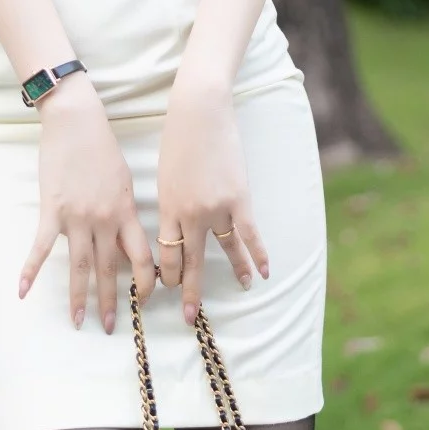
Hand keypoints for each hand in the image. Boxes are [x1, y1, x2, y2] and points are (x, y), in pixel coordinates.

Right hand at [17, 73, 156, 332]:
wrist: (76, 121)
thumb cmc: (102, 147)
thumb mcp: (124, 180)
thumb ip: (125, 211)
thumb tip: (126, 238)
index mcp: (126, 211)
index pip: (142, 256)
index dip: (146, 281)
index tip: (145, 300)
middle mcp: (104, 219)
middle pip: (109, 269)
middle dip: (111, 301)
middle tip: (111, 328)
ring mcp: (77, 217)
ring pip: (79, 266)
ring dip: (79, 297)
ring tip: (77, 322)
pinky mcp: (51, 210)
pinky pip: (41, 247)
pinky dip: (31, 269)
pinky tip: (22, 291)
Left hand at [156, 79, 269, 324]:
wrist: (198, 111)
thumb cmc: (177, 138)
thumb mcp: (164, 175)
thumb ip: (170, 203)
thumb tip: (175, 224)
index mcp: (166, 209)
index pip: (166, 255)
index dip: (167, 276)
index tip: (168, 290)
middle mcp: (189, 215)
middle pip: (190, 262)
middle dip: (189, 292)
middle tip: (190, 318)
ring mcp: (215, 208)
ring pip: (224, 251)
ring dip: (235, 272)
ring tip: (242, 288)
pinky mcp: (238, 198)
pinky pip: (249, 235)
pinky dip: (257, 255)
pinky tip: (263, 272)